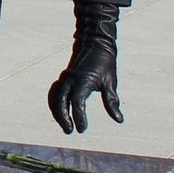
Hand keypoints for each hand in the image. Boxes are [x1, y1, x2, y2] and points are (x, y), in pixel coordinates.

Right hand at [48, 1, 124, 134]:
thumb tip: (119, 120)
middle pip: (60, 101)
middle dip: (64, 118)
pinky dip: (55, 104)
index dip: (79, 117)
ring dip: (57, 112)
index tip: (83, 129)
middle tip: (71, 131)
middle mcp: (71, 78)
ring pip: (55, 98)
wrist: (95, 41)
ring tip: (66, 126)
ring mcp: (65, 77)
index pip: (77, 102)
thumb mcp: (111, 82)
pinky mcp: (63, 77)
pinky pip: (54, 93)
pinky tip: (60, 113)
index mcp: (83, 79)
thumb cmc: (105, 62)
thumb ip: (112, 101)